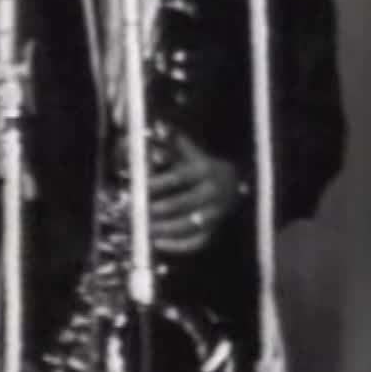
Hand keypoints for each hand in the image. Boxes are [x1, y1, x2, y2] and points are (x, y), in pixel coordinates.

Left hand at [145, 132, 242, 254]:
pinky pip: (196, 242)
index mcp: (205, 170)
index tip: (138, 187)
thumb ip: (174, 140)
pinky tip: (158, 243)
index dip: (157, 183)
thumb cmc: (203, 166)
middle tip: (134, 212)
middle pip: (180, 204)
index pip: (178, 178)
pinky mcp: (215, 229)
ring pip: (186, 225)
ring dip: (162, 229)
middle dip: (155, 210)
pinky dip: (177, 245)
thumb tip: (159, 126)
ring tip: (142, 228)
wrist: (235, 183)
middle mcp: (213, 192)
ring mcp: (215, 213)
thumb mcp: (191, 151)